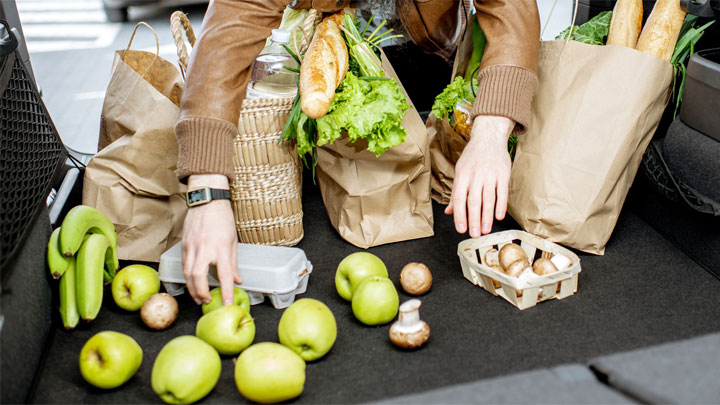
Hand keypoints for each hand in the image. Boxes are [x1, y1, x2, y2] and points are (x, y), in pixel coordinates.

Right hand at [182, 174, 240, 305]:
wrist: (207, 200)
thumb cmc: (223, 219)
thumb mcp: (233, 241)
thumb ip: (233, 263)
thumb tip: (237, 281)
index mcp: (221, 248)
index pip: (224, 275)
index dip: (226, 291)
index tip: (226, 304)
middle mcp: (205, 248)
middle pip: (198, 277)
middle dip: (201, 293)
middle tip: (206, 302)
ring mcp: (192, 246)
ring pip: (187, 273)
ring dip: (192, 288)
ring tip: (198, 297)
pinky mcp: (184, 244)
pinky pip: (184, 265)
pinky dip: (187, 276)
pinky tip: (192, 283)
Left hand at [445, 115, 513, 236]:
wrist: (488, 138)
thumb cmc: (472, 157)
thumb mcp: (460, 171)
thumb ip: (456, 193)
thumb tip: (449, 212)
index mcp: (462, 175)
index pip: (459, 198)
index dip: (459, 215)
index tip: (460, 229)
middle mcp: (475, 175)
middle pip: (474, 201)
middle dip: (473, 220)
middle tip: (474, 234)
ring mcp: (490, 174)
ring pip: (488, 199)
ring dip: (487, 216)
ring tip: (486, 230)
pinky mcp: (503, 174)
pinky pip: (502, 192)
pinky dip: (501, 205)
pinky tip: (499, 216)